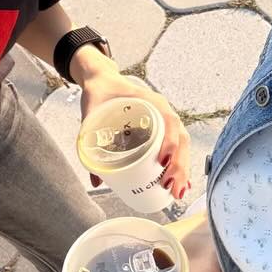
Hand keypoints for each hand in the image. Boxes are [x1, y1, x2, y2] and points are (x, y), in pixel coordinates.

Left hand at [77, 50, 191, 199]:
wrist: (102, 80)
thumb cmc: (100, 93)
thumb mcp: (91, 113)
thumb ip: (89, 141)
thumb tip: (95, 180)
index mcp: (150, 101)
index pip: (169, 121)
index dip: (170, 142)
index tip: (163, 161)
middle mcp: (162, 110)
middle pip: (181, 138)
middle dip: (179, 165)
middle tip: (170, 187)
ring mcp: (164, 120)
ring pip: (182, 145)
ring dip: (182, 169)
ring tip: (177, 191)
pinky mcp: (161, 130)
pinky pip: (177, 147)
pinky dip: (180, 165)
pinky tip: (182, 183)